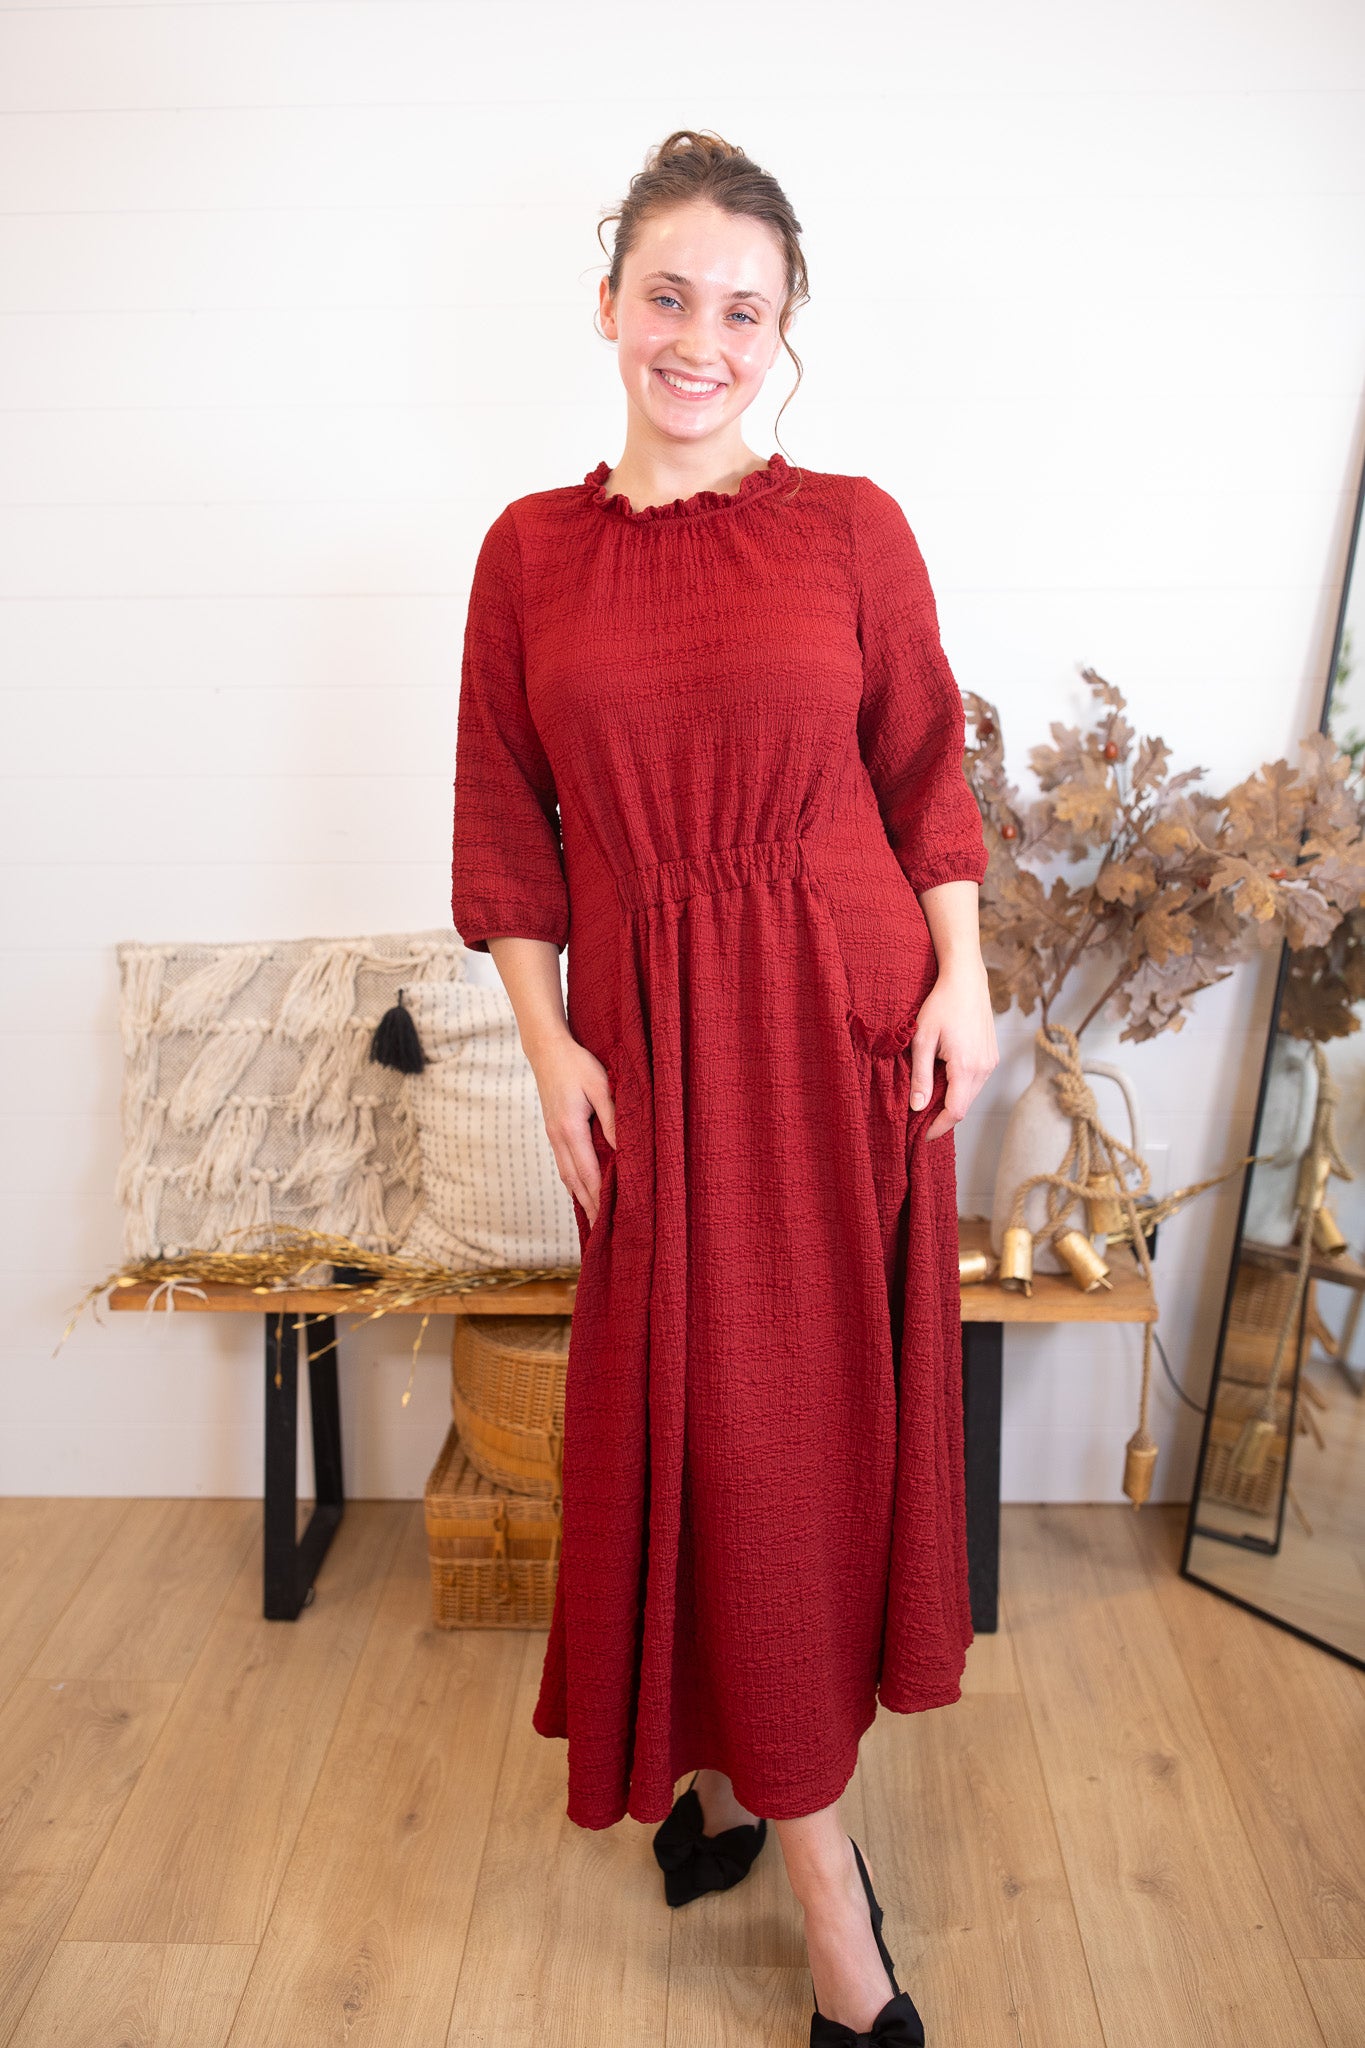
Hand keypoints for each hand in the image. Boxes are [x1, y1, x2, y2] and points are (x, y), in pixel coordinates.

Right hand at [529, 1035, 615, 1224]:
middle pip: (576, 1181)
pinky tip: (582, 1191)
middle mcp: (559, 1138)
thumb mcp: (600, 1086)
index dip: (600, 1197)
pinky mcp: (553, 1131)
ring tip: (593, 1219)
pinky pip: (564, 1164)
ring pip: (567, 1176)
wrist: (545, 1050)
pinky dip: (574, 1183)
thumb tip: (622, 1148)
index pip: (589, 1173)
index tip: (611, 1218)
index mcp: (570, 1129)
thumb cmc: (576, 1064)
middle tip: (603, 1232)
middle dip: (590, 1207)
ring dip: (581, 1198)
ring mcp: (553, 1136)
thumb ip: (612, 1117)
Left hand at [908, 959, 998, 1140]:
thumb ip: (920, 1076)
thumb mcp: (922, 1039)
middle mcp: (984, 1068)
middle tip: (919, 1123)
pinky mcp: (992, 1055)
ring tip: (928, 1103)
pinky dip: (960, 1088)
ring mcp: (991, 1062)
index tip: (921, 1137)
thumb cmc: (941, 1005)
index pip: (955, 1111)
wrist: (966, 980)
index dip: (938, 1128)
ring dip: (951, 1102)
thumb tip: (917, 1107)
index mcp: (967, 1067)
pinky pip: (976, 1082)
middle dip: (942, 1118)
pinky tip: (944, 1082)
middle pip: (964, 1106)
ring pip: (971, 1094)